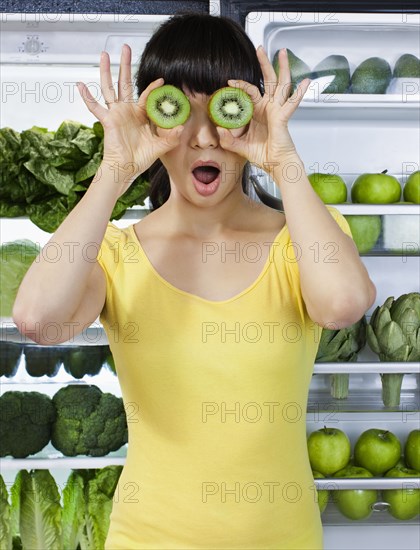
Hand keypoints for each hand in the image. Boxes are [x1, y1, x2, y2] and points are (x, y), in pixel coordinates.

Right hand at [77, 44, 183, 194]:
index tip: (162, 80)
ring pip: (110, 87)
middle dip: (125, 65)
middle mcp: (126, 111)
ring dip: (106, 71)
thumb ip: (172, 137)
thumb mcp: (160, 146)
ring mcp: (115, 114)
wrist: (126, 169)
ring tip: (104, 55)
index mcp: (139, 115)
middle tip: (125, 48)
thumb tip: (182, 127)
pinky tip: (80, 85)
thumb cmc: (140, 159)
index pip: (146, 96)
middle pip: (125, 82)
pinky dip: (87, 97)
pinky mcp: (107, 121)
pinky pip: (95, 107)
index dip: (154, 88)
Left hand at [215, 47, 310, 171]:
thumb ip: (228, 140)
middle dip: (264, 64)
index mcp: (258, 112)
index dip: (241, 85)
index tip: (230, 81)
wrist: (276, 165)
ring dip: (282, 68)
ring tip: (282, 53)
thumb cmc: (263, 155)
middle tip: (260, 49)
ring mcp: (277, 110)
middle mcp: (269, 108)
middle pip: (268, 80)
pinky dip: (300, 92)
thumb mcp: (240, 147)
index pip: (249, 92)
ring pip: (281, 84)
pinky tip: (305, 81)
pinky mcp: (283, 117)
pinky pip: (292, 103)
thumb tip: (219, 129)